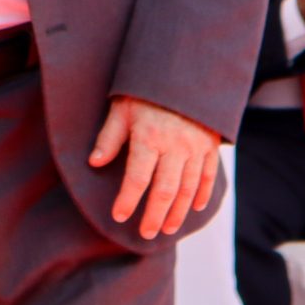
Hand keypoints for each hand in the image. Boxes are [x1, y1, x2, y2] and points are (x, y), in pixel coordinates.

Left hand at [89, 96, 221, 239]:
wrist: (185, 70)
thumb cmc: (146, 90)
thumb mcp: (121, 108)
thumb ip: (109, 137)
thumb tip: (94, 162)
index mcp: (149, 137)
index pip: (137, 178)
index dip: (127, 200)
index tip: (119, 216)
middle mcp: (174, 146)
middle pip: (164, 191)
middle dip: (154, 216)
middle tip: (146, 234)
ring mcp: (195, 147)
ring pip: (187, 189)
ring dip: (177, 212)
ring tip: (167, 228)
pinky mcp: (210, 146)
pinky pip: (207, 176)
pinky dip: (201, 194)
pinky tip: (194, 208)